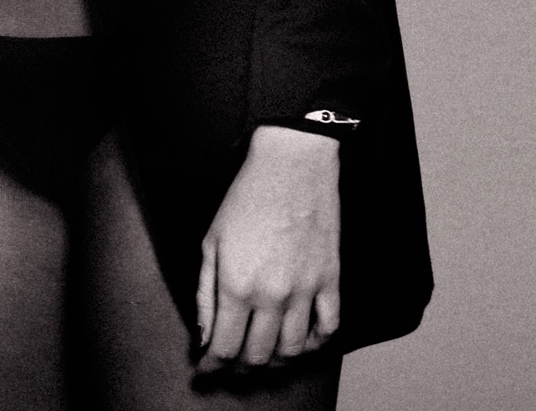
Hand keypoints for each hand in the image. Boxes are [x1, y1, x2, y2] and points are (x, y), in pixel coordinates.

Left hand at [195, 124, 339, 372]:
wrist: (291, 165)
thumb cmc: (247, 198)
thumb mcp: (211, 241)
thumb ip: (205, 294)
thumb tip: (204, 336)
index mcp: (237, 284)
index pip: (225, 349)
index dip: (212, 368)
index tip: (206, 371)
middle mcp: (273, 295)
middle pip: (258, 357)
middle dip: (240, 369)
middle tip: (232, 365)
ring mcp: (306, 290)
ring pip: (294, 351)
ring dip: (275, 361)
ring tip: (263, 356)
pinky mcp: (331, 281)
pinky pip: (329, 330)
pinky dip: (316, 345)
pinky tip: (302, 340)